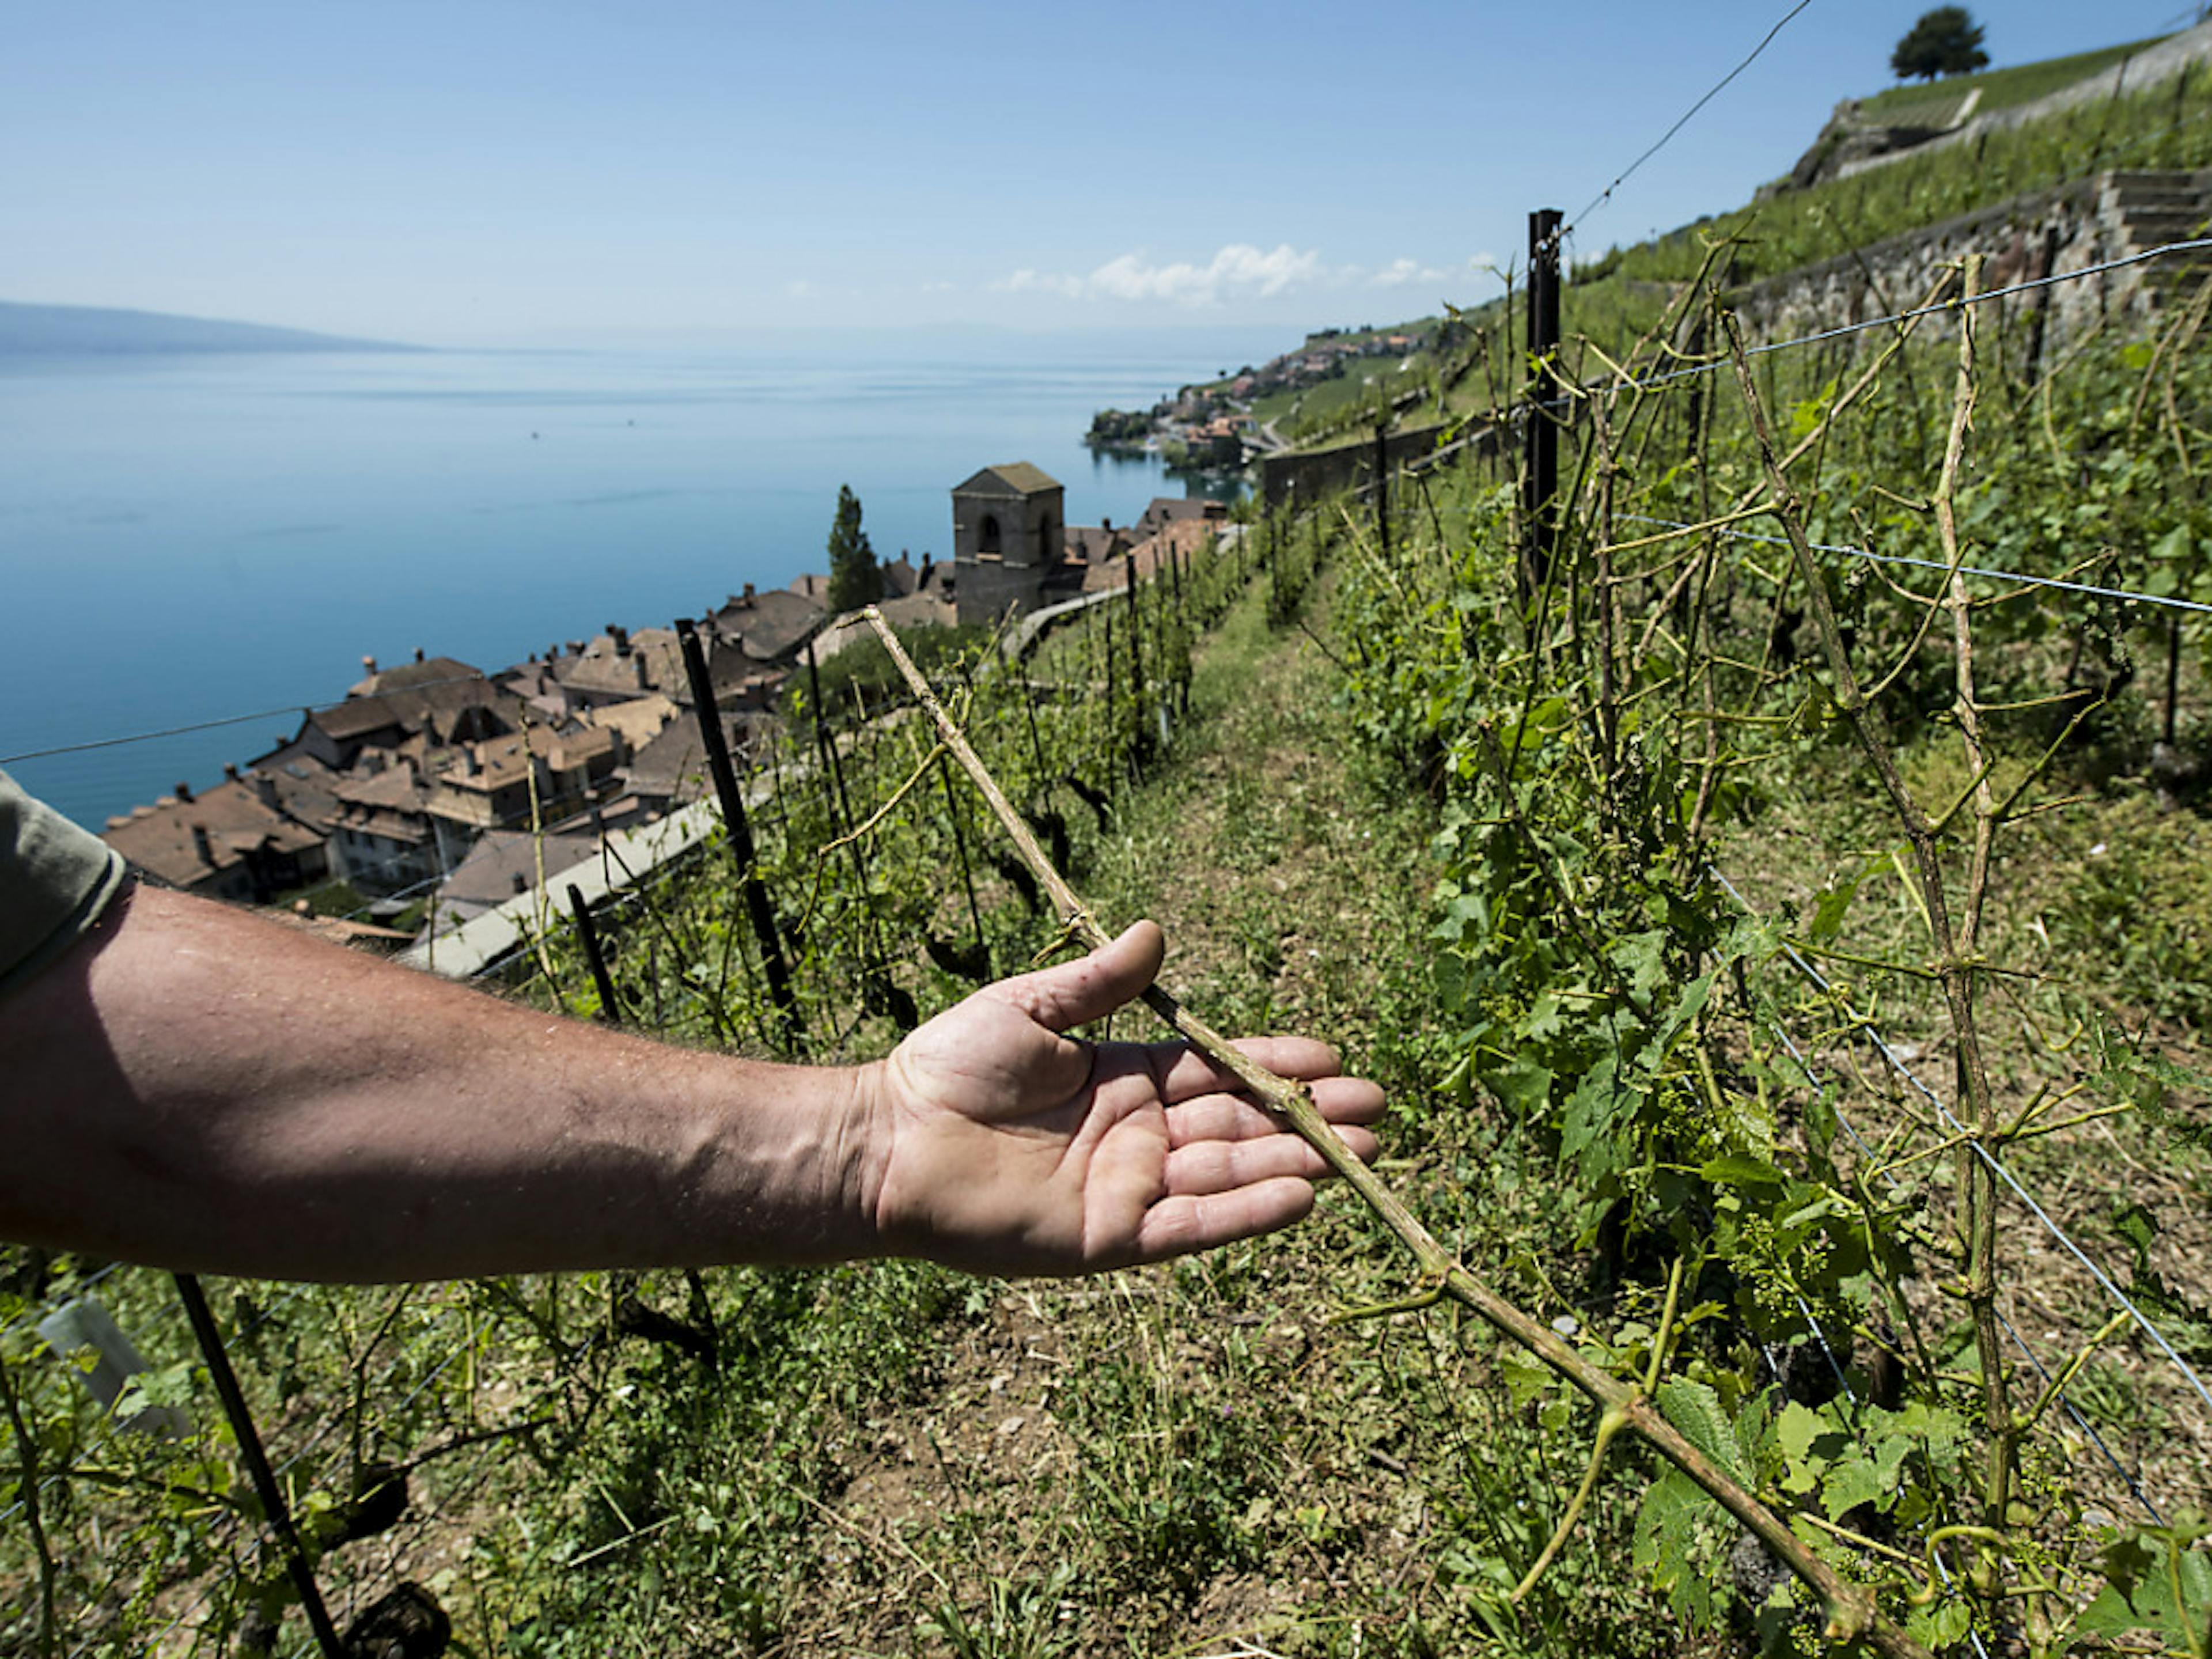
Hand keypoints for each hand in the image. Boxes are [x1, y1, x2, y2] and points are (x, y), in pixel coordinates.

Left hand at [858, 921, 1384, 1275]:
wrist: (889, 1143)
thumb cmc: (948, 1069)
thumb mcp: (1030, 1009)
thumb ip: (1099, 983)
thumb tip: (1158, 932)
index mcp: (1123, 1079)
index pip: (1218, 1069)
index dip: (1275, 1065)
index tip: (1334, 1059)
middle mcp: (1137, 1136)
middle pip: (1239, 1124)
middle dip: (1307, 1118)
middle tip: (1377, 1111)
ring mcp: (1128, 1189)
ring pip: (1229, 1173)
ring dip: (1295, 1163)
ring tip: (1362, 1153)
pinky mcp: (1111, 1237)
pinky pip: (1193, 1225)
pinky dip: (1247, 1212)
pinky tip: (1302, 1195)